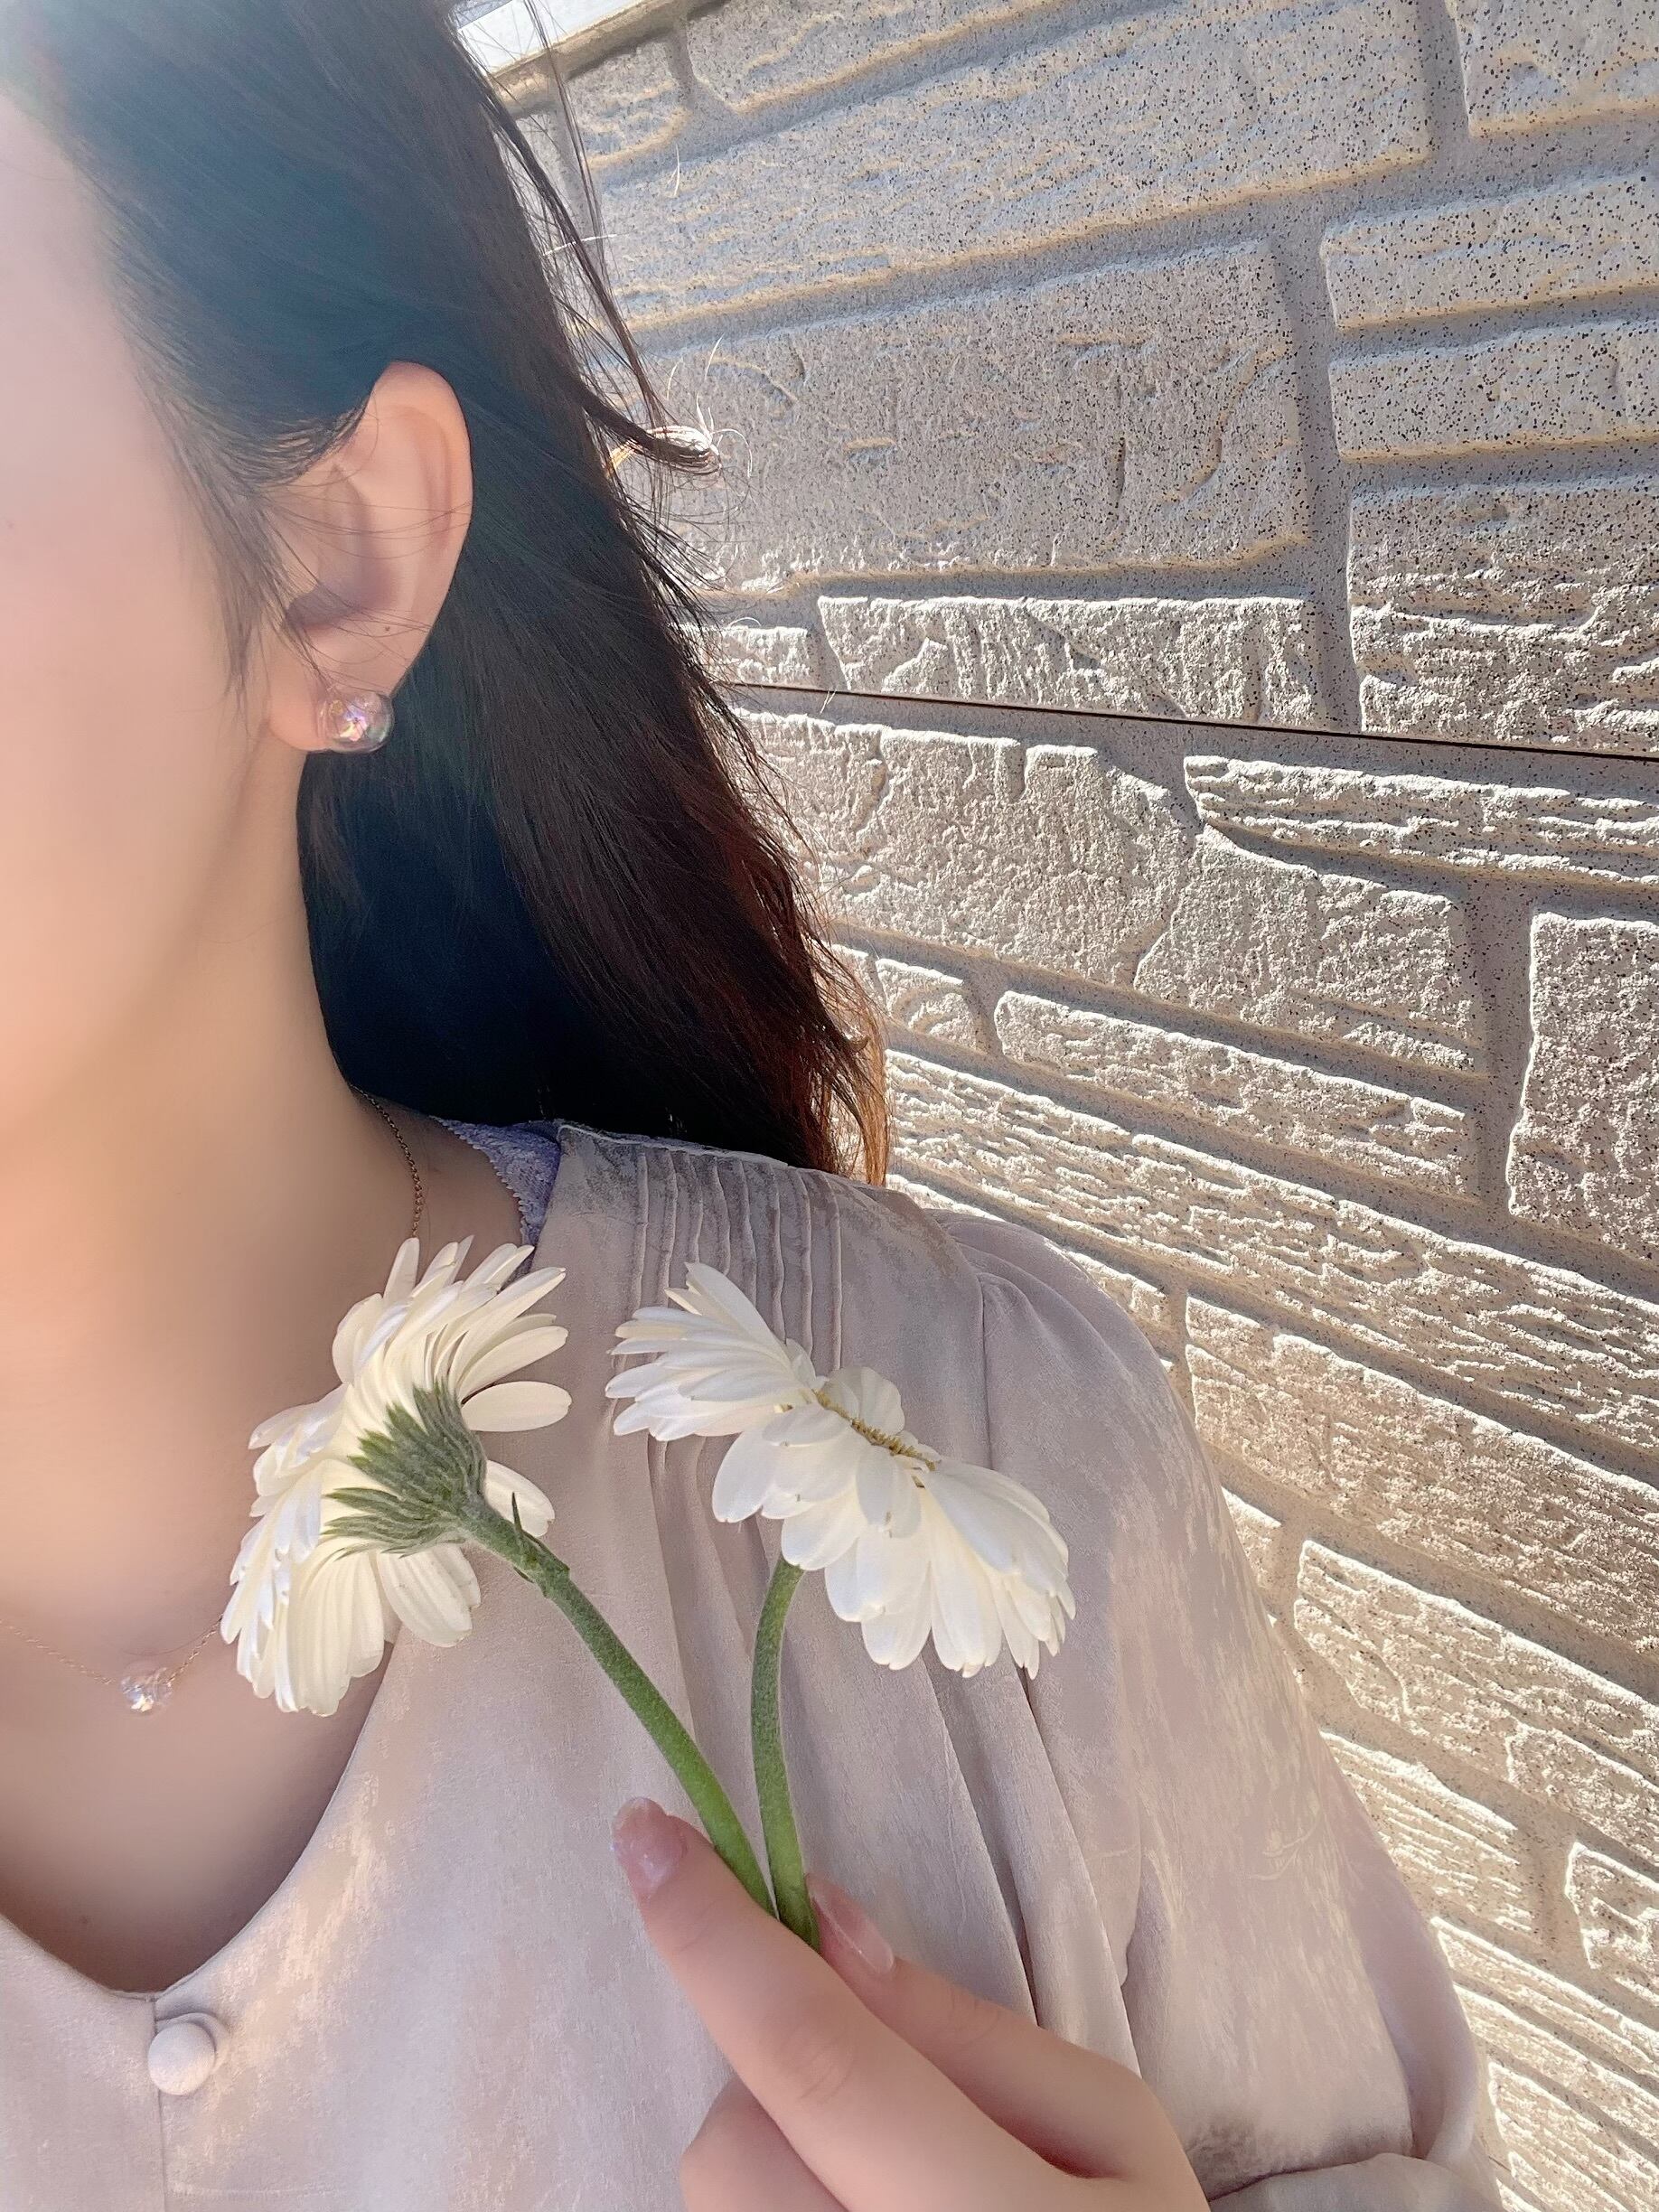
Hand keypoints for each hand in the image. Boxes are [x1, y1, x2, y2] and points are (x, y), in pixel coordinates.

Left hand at [610, 1797, 1207, 2210]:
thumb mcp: (1111, 2126)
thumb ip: (961, 2026)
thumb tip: (820, 1919)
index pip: (821, 2061)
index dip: (719, 1939)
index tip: (645, 1837)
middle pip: (731, 2145)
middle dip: (773, 2078)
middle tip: (885, 2094)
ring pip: (717, 2198)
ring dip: (780, 2155)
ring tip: (892, 2179)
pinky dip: (782, 2198)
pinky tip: (867, 2208)